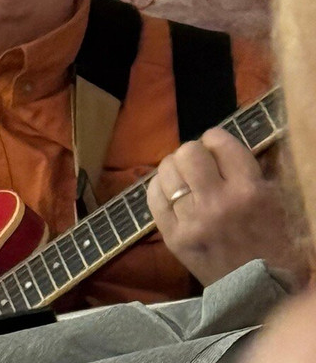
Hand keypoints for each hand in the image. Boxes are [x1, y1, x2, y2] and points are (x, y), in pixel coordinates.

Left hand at [146, 128, 306, 285]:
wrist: (261, 293)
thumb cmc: (276, 244)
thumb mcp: (278, 202)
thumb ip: (254, 171)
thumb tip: (227, 145)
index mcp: (251, 191)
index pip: (220, 142)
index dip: (215, 139)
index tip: (217, 147)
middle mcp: (218, 203)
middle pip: (188, 152)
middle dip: (193, 152)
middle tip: (200, 163)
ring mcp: (192, 221)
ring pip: (166, 170)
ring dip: (174, 168)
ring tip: (185, 178)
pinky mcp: (174, 237)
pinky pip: (153, 196)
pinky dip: (159, 187)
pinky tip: (171, 192)